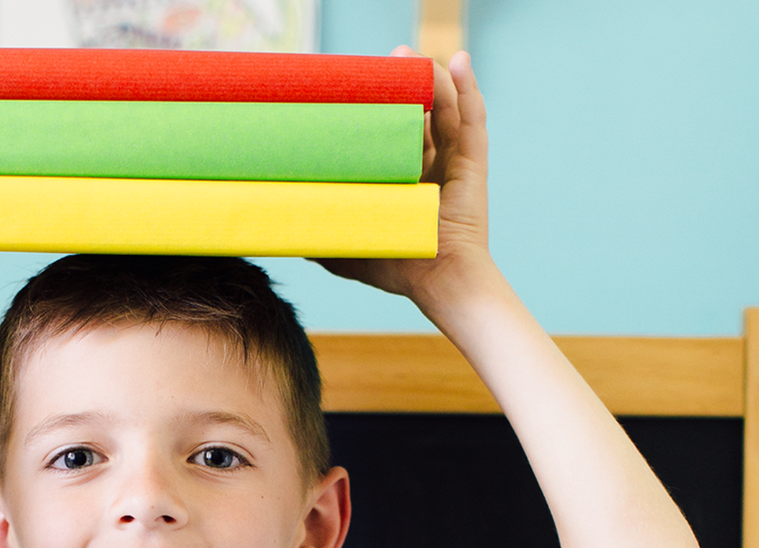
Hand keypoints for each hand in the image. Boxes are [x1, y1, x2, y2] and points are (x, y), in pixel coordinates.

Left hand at [314, 48, 492, 311]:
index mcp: (405, 178)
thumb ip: (323, 240)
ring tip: (411, 57)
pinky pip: (473, 118)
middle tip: (384, 64)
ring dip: (430, 77)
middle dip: (404, 83)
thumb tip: (284, 235)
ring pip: (444, 107)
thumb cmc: (397, 267)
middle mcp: (431, 164)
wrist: (438, 280)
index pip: (391, 132)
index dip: (379, 108)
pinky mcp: (473, 162)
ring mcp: (454, 160)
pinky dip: (468, 88)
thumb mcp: (350, 251)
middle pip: (418, 111)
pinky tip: (457, 62)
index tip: (357, 87)